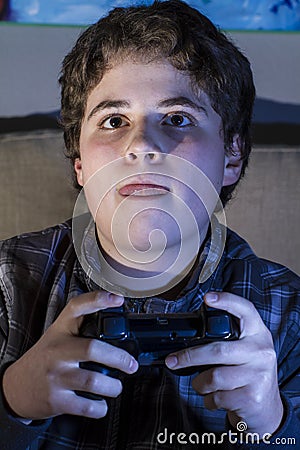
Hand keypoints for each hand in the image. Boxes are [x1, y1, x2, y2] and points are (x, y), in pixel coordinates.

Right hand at [2, 291, 137, 419]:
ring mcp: (56, 375)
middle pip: (93, 348)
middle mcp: (58, 350)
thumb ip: (82, 327)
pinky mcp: (56, 400)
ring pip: (94, 380)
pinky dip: (100, 407)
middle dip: (119, 358)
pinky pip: (87, 406)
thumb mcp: (58, 335)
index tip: (117, 299)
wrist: (17, 386)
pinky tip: (100, 403)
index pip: (77, 307)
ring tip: (115, 386)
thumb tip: (117, 324)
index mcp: (61, 330)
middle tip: (131, 364)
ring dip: (113, 387)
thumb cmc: (45, 358)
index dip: (98, 300)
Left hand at [165, 292, 282, 436]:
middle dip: (189, 357)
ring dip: (200, 384)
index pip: (245, 310)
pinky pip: (218, 397)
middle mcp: (261, 351)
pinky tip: (216, 397)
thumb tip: (186, 336)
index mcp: (257, 333)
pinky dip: (209, 399)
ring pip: (214, 377)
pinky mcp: (252, 397)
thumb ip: (225, 339)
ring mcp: (258, 374)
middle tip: (172, 360)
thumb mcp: (244, 349)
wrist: (266, 408)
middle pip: (218, 350)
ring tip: (204, 384)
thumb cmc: (246, 372)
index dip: (227, 301)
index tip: (208, 298)